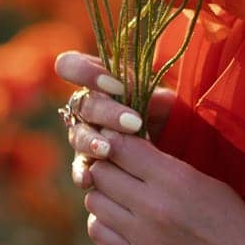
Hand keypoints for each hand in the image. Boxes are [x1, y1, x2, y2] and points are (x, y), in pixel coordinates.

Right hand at [54, 51, 176, 189]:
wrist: (174, 144)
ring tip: (108, 149)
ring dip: (92, 141)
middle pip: (82, 104)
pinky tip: (88, 179)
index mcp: (98, 80)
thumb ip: (142, 91)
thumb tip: (126, 88)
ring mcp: (84, 134)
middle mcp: (86, 107)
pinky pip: (79, 167)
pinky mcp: (87, 162)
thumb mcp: (160, 98)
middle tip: (133, 123)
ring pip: (78, 135)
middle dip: (106, 112)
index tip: (116, 85)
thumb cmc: (164, 112)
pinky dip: (82, 173)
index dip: (84, 72)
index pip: (71, 66)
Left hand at [56, 56, 244, 244]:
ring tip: (121, 194)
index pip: (121, 147)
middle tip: (118, 167)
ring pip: (94, 201)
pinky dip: (104, 221)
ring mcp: (140, 238)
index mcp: (176, 179)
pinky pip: (98, 232)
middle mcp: (153, 207)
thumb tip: (126, 148)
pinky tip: (121, 219)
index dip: (116, 140)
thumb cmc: (233, 220)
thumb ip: (165, 165)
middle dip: (107, 164)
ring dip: (104, 193)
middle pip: (101, 172)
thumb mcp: (205, 181)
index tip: (120, 141)